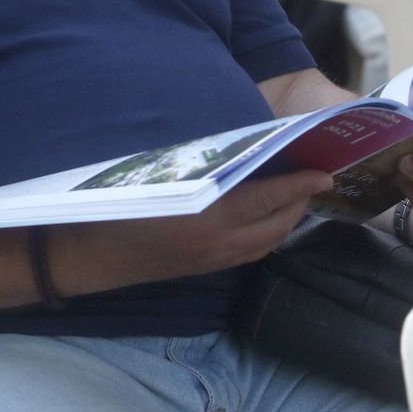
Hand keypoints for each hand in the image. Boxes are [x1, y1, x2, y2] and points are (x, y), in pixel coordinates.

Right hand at [67, 169, 332, 291]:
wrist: (87, 252)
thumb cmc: (118, 199)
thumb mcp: (162, 170)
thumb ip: (204, 159)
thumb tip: (241, 142)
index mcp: (208, 213)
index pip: (269, 197)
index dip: (300, 184)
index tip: (325, 172)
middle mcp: (216, 242)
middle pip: (276, 224)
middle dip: (300, 203)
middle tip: (314, 178)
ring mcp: (211, 260)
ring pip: (266, 243)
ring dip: (286, 221)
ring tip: (297, 196)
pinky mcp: (203, 270)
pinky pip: (249, 254)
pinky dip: (267, 236)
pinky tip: (266, 219)